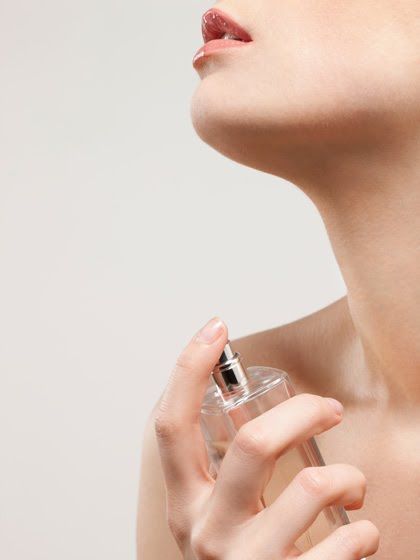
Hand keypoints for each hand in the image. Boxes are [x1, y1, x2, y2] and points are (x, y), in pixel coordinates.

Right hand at [154, 317, 379, 558]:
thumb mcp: (219, 514)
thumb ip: (226, 469)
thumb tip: (259, 403)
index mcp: (184, 501)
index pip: (171, 423)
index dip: (188, 369)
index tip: (214, 327)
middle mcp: (206, 532)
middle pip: (252, 443)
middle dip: (302, 411)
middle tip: (328, 409)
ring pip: (311, 487)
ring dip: (347, 477)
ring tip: (352, 486)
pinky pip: (345, 545)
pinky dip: (364, 532)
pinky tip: (360, 536)